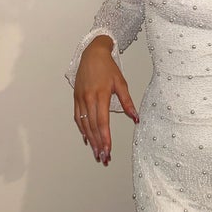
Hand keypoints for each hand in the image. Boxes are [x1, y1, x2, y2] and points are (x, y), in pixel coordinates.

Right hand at [73, 36, 138, 165]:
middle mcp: (88, 98)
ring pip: (84, 124)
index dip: (105, 138)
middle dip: (98, 144)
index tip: (108, 149)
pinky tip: (86, 138)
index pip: (102, 121)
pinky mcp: (76, 98)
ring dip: (90, 140)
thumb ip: (127, 102)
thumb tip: (136, 118)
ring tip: (96, 152)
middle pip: (92, 126)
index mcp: (100, 94)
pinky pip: (77, 117)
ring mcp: (80, 98)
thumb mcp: (121, 83)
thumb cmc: (108, 67)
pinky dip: (82, 129)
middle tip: (102, 157)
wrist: (92, 53)